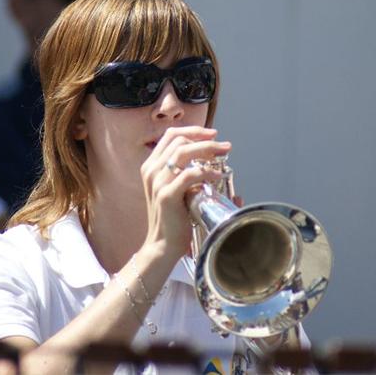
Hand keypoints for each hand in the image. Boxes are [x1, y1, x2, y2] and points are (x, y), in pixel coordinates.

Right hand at [140, 126, 231, 259]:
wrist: (162, 244)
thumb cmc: (172, 217)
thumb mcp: (176, 189)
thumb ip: (186, 172)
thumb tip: (214, 163)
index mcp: (151, 165)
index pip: (171, 135)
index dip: (193, 131)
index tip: (212, 134)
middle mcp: (151, 170)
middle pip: (179, 140)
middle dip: (205, 139)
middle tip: (225, 146)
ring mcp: (157, 182)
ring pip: (183, 152)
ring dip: (207, 149)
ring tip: (224, 154)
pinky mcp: (166, 196)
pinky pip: (189, 175)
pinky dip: (206, 171)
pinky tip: (217, 174)